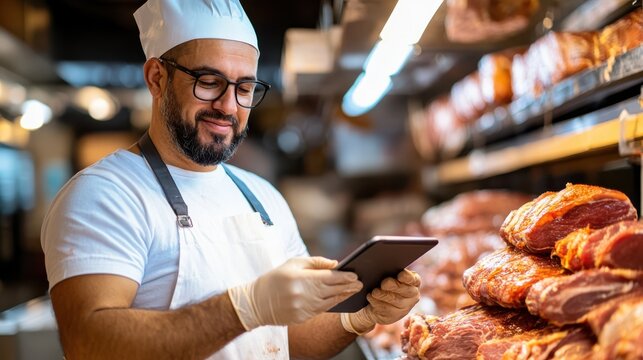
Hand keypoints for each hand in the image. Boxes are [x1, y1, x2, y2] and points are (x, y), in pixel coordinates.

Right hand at [228, 256, 362, 329]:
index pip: (328, 277)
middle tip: (360, 284)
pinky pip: (321, 310)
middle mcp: (302, 294)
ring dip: (343, 296)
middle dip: (348, 286)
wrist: (257, 302)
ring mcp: (302, 308)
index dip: (343, 277)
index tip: (355, 275)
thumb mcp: (293, 263)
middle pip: (331, 290)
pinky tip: (340, 299)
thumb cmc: (276, 278)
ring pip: (329, 302)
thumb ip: (315, 263)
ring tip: (354, 291)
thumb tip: (335, 264)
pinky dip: (332, 304)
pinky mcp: (301, 317)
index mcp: (300, 278)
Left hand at [342, 269, 420, 334]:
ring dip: (383, 295)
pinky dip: (377, 302)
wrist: (374, 303)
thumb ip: (390, 272)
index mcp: (413, 282)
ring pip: (396, 301)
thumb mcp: (388, 276)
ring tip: (374, 292)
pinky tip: (370, 297)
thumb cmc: (383, 284)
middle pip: (406, 291)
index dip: (407, 277)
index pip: (414, 279)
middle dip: (394, 286)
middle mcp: (413, 295)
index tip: (399, 275)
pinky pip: (386, 309)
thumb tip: (384, 265)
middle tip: (383, 283)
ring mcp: (405, 307)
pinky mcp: (394, 316)